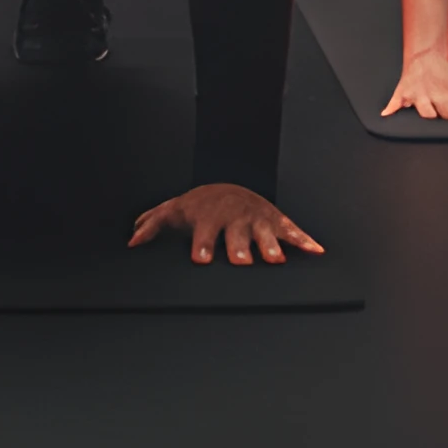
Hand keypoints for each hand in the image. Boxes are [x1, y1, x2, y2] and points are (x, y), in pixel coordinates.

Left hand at [131, 183, 325, 265]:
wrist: (229, 186)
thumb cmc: (199, 206)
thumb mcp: (174, 211)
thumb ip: (153, 225)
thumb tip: (131, 241)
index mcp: (210, 219)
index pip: (204, 234)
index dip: (202, 246)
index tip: (201, 259)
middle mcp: (235, 220)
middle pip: (237, 236)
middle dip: (240, 248)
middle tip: (241, 261)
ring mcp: (257, 220)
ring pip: (264, 234)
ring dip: (270, 246)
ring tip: (275, 260)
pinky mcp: (276, 222)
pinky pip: (292, 231)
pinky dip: (304, 241)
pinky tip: (316, 251)